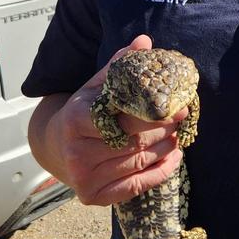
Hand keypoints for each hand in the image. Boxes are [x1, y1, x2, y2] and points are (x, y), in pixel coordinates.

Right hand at [34, 35, 185, 205]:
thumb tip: (144, 42)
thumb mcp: (96, 86)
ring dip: (165, 147)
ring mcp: (84, 177)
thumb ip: (120, 66)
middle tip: (183, 117)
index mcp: (77, 119)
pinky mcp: (93, 196)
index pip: (125, 116)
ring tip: (179, 134)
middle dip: (164, 128)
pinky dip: (160, 171)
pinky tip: (174, 157)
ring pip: (139, 162)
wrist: (55, 145)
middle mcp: (77, 151)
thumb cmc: (83, 111)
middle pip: (135, 141)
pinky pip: (136, 186)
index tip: (178, 105)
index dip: (155, 112)